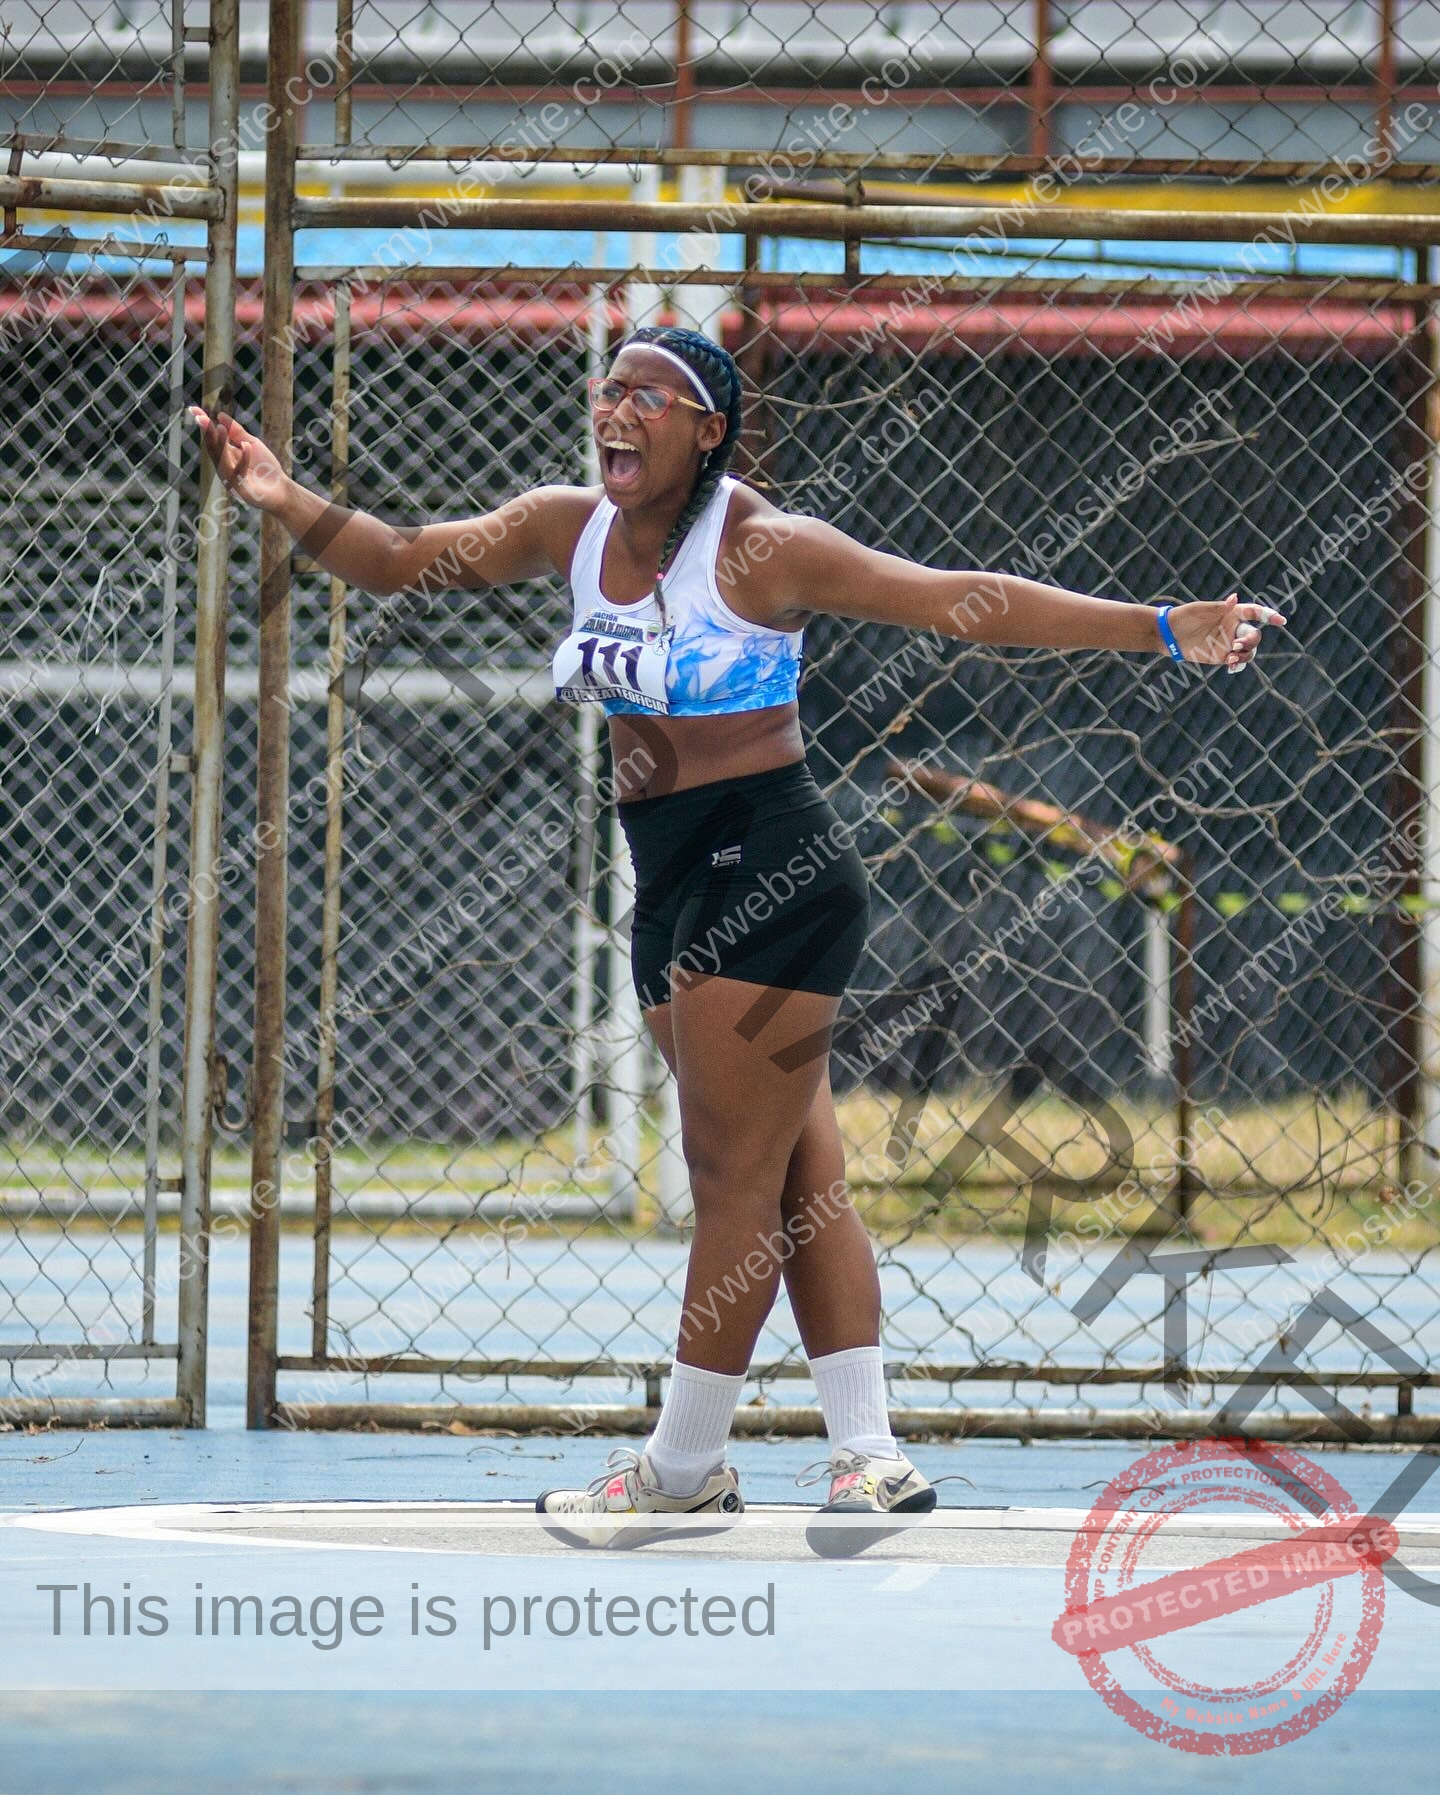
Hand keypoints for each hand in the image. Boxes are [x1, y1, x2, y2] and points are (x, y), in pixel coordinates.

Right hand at [189, 405, 289, 511]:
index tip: (194, 409)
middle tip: (201, 417)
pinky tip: (246, 446)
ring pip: (221, 461)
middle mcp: (224, 467)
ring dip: (221, 444)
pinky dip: (243, 459)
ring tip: (221, 429)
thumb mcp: (251, 444)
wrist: (282, 490)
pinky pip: (238, 473)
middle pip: (213, 448)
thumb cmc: (266, 467)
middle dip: (207, 433)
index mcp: (225, 455)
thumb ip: (236, 432)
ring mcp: (230, 480)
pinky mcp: (239, 490)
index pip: (212, 438)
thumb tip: (219, 415)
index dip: (204, 424)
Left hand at [1163, 592, 1286, 672]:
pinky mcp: (1222, 656)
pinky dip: (1238, 665)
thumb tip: (1235, 598)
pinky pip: (1237, 662)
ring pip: (1249, 651)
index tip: (1281, 621)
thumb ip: (1220, 608)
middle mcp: (1234, 628)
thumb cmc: (1185, 616)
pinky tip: (1232, 667)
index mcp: (1232, 613)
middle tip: (1237, 645)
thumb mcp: (1202, 610)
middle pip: (1254, 635)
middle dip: (1250, 640)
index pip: (1255, 613)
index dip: (1269, 616)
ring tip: (1231, 658)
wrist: (1169, 634)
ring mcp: (1229, 643)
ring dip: (1245, 655)